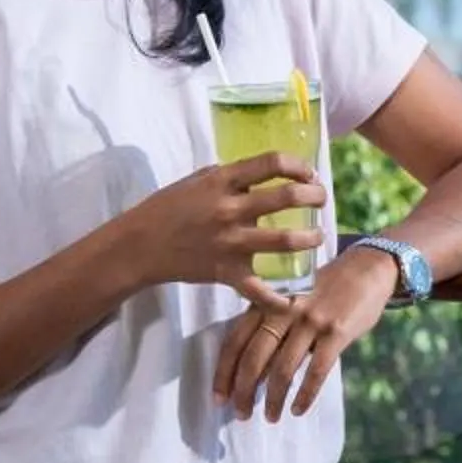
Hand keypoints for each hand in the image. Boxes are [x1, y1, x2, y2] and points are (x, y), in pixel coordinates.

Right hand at [115, 153, 325, 300]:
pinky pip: (257, 290)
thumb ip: (233, 176)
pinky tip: (292, 300)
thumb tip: (266, 173)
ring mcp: (229, 243)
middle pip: (286, 198)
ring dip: (309, 239)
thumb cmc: (169, 207)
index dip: (299, 165)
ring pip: (283, 242)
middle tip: (322, 199)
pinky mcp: (225, 272)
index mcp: (223, 181)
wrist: (139, 245)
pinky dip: (277, 299)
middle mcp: (230, 209)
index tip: (308, 172)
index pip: (272, 163)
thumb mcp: (199, 179)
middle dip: (314, 196)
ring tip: (318, 238)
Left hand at [214, 243, 392, 422]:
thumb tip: (251, 372)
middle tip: (242, 415)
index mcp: (268, 300)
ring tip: (272, 417)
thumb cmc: (324, 287)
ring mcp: (311, 320)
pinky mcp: (337, 332)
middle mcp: (284, 309)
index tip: (218, 399)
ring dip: (274, 400)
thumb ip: (270, 325)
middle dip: (244, 393)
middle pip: (253, 359)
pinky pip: (316, 372)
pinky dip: (305, 396)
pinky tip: (299, 409)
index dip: (223, 374)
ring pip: (282, 370)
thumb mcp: (290, 297)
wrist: (367, 267)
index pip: (235, 341)